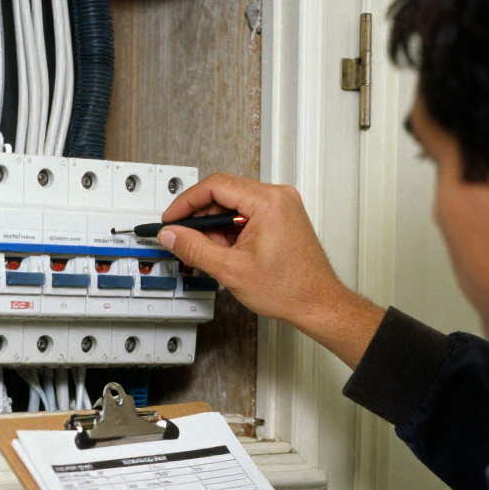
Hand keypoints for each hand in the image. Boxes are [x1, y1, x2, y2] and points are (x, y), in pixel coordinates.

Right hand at [159, 173, 384, 368]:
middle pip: (223, 193)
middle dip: (199, 217)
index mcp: (268, 202)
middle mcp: (278, 197)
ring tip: (207, 251)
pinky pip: (247, 213)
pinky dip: (230, 230)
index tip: (171, 218)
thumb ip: (194, 249)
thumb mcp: (231, 270)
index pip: (215, 186)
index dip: (186, 202)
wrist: (317, 303)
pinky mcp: (282, 217)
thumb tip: (172, 235)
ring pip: (234, 204)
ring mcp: (282, 206)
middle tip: (182, 237)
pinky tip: (224, 250)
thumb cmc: (290, 289)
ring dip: (214, 226)